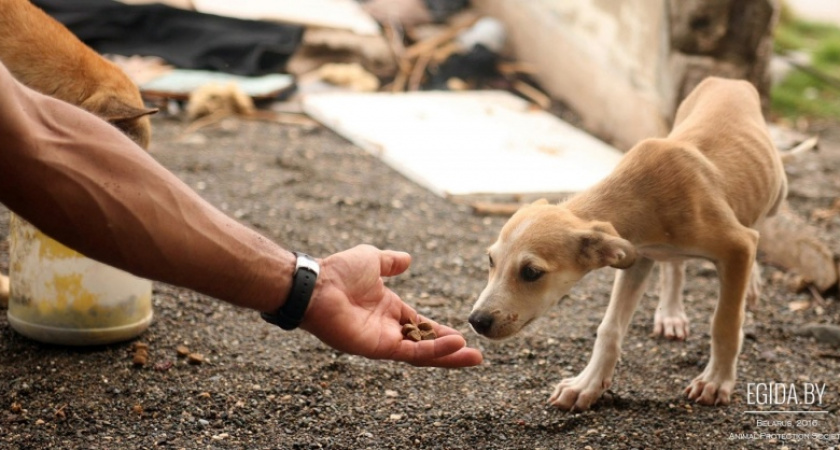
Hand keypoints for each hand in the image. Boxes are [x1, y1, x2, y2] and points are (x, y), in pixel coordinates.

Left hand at [300, 245, 482, 367]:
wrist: (318, 284)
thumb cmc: (339, 271)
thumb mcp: (372, 260)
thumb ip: (390, 262)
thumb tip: (407, 259)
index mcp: (388, 311)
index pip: (421, 326)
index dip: (441, 332)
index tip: (463, 336)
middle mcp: (387, 329)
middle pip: (426, 345)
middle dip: (451, 351)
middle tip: (476, 356)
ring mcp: (383, 341)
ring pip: (423, 354)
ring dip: (448, 355)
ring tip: (473, 357)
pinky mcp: (378, 348)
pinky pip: (412, 352)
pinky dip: (434, 350)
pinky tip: (455, 345)